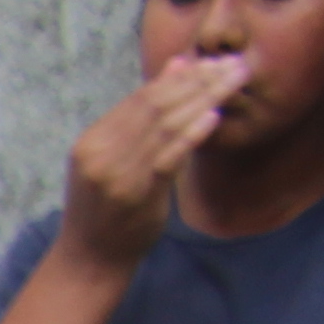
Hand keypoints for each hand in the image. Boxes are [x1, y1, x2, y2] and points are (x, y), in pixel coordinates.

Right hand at [67, 50, 246, 263]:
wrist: (89, 261)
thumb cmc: (106, 210)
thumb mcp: (114, 158)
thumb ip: (143, 117)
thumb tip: (177, 65)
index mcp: (91, 141)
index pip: (141, 96)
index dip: (181, 75)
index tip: (215, 61)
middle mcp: (99, 154)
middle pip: (156, 105)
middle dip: (199, 81)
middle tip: (235, 65)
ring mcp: (116, 174)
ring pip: (165, 126)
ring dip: (205, 100)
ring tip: (234, 82)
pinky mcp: (136, 195)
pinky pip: (168, 157)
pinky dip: (192, 135)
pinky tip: (213, 117)